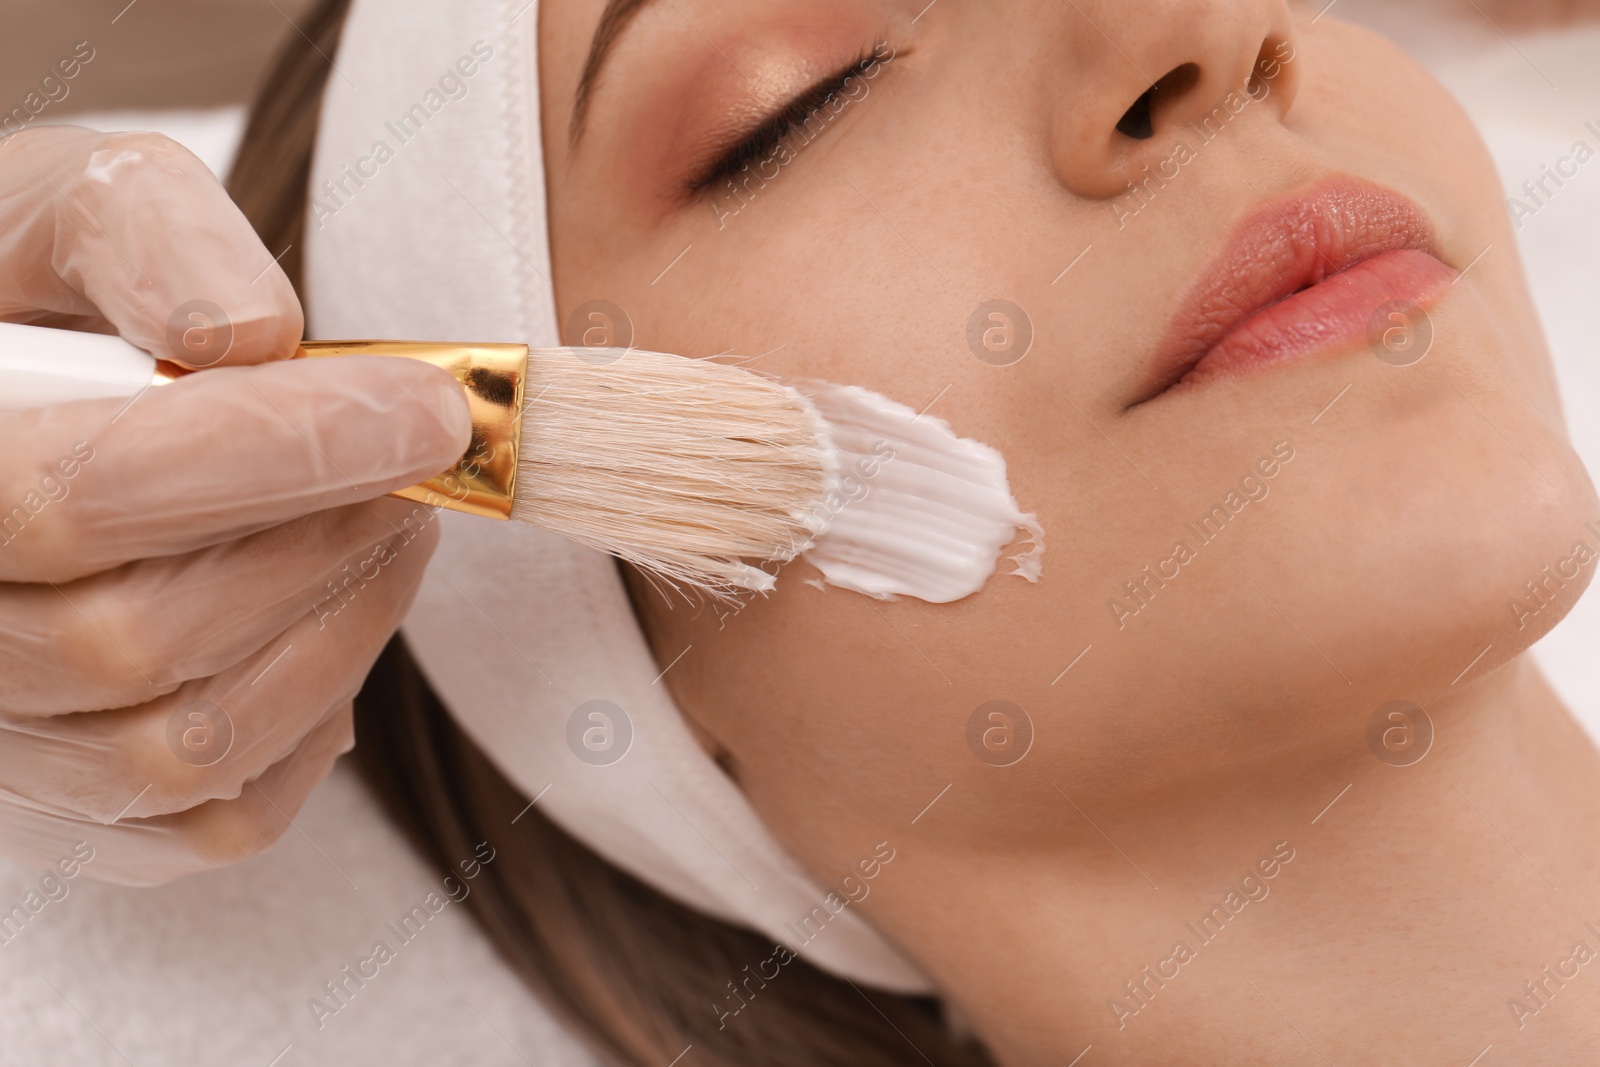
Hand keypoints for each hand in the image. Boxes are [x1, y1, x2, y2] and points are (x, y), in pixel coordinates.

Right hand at [0, 126, 470, 883]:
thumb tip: (256, 338)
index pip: (76, 499)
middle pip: (140, 640)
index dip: (276, 453)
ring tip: (397, 519)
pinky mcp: (61, 813)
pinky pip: (211, 821)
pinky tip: (335, 614)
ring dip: (338, 625)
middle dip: (323, 537)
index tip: (429, 409)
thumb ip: (141, 238)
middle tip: (424, 457)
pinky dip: (313, 723)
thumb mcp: (54, 209)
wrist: (8, 402)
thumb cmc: (23, 299)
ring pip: (188, 746)